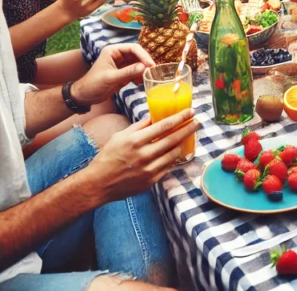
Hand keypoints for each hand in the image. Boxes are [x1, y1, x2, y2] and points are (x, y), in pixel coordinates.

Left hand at [72, 44, 154, 105]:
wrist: (85, 96)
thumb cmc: (93, 84)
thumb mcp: (111, 78)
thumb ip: (128, 72)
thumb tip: (144, 67)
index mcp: (113, 51)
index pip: (133, 48)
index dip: (143, 56)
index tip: (150, 65)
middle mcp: (118, 56)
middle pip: (137, 55)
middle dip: (145, 63)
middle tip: (152, 72)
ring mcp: (121, 65)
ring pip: (138, 64)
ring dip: (143, 70)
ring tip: (146, 78)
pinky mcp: (123, 73)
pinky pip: (135, 72)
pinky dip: (139, 76)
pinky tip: (139, 82)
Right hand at [83, 110, 200, 201]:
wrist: (98, 184)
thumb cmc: (107, 157)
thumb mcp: (120, 136)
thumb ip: (139, 126)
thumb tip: (154, 116)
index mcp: (135, 141)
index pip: (164, 126)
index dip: (180, 118)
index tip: (190, 112)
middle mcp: (144, 155)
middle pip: (173, 139)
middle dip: (188, 129)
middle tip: (197, 122)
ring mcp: (149, 169)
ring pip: (174, 154)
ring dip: (183, 143)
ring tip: (188, 135)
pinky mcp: (151, 181)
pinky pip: (168, 166)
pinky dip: (174, 157)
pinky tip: (177, 151)